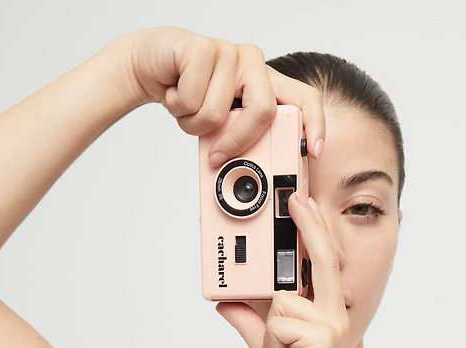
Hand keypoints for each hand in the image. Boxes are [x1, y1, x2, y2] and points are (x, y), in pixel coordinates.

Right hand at [117, 26, 324, 163]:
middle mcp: (253, 64)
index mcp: (267, 83)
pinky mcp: (202, 48)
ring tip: (188, 109)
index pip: (305, 100)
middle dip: (236, 143)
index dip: (314, 126)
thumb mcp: (222, 127)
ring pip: (219, 113)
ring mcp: (230, 53)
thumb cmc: (190, 98)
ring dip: (195, 124)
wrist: (150, 66)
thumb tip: (252, 181)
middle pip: (263, 113)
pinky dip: (179, 107)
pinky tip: (175, 92)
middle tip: (216, 156)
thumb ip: (242, 142)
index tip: (312, 153)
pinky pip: (193, 99)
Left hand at [216, 193, 348, 347]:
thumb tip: (226, 303)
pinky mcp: (320, 336)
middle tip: (296, 196)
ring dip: (271, 336)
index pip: (323, 262)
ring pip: (280, 303)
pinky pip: (277, 325)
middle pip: (320, 259)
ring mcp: (329, 323)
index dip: (315, 231)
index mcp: (325, 311)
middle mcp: (333, 313)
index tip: (303, 202)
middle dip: (308, 227)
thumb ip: (249, 323)